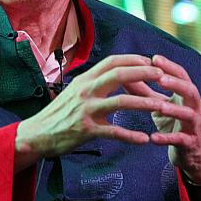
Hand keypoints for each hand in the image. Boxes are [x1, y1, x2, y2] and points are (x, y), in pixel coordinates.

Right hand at [15, 54, 168, 170]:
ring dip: (144, 103)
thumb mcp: (74, 92)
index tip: (151, 61)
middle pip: (119, 74)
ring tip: (162, 106)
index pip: (112, 62)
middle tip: (163, 75)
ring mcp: (86, 110)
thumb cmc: (58, 114)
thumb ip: (94, 84)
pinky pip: (113, 132)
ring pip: (120, 102)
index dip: (133, 60)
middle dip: (144, 73)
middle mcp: (85, 91)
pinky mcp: (86, 130)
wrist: (37, 134)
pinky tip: (144, 140)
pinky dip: (130, 136)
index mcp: (84, 80)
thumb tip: (113, 76)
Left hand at [149, 55, 200, 182]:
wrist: (192, 153)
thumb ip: (145, 90)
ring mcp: (195, 126)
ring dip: (174, 110)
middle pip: (191, 91)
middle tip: (160, 79)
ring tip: (159, 107)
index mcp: (186, 95)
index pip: (182, 76)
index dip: (170, 66)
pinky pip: (181, 140)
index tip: (154, 58)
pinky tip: (153, 138)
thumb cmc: (173, 123)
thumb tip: (123, 74)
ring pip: (189, 115)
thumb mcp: (160, 105)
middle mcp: (194, 107)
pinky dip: (167, 138)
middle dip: (176, 84)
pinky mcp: (191, 143)